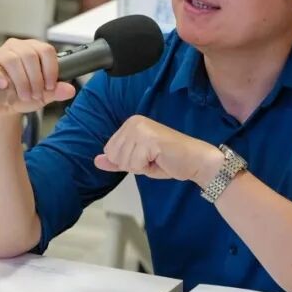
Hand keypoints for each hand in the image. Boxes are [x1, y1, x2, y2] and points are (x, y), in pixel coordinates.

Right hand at [0, 39, 75, 114]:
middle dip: (35, 79)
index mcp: (34, 49)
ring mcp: (1, 54)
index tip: (50, 86)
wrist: (2, 105)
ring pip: (12, 59)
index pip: (46, 50)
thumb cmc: (22, 95)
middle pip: (30, 55)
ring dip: (21, 80)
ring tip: (24, 95)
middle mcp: (18, 47)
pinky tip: (4, 86)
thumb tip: (70, 90)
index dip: (50, 69)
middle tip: (36, 95)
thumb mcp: (42, 95)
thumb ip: (56, 92)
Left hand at [93, 115, 223, 185]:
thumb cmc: (168, 159)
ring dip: (140, 166)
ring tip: (157, 158)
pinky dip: (146, 168)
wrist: (195, 160)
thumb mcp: (137, 161)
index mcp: (130, 124)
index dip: (127, 161)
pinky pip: (135, 164)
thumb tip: (96, 161)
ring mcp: (141, 129)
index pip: (109, 150)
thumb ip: (116, 160)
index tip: (145, 156)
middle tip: (152, 158)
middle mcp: (133, 122)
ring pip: (124, 161)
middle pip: (114, 156)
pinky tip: (160, 159)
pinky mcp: (149, 139)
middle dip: (132, 164)